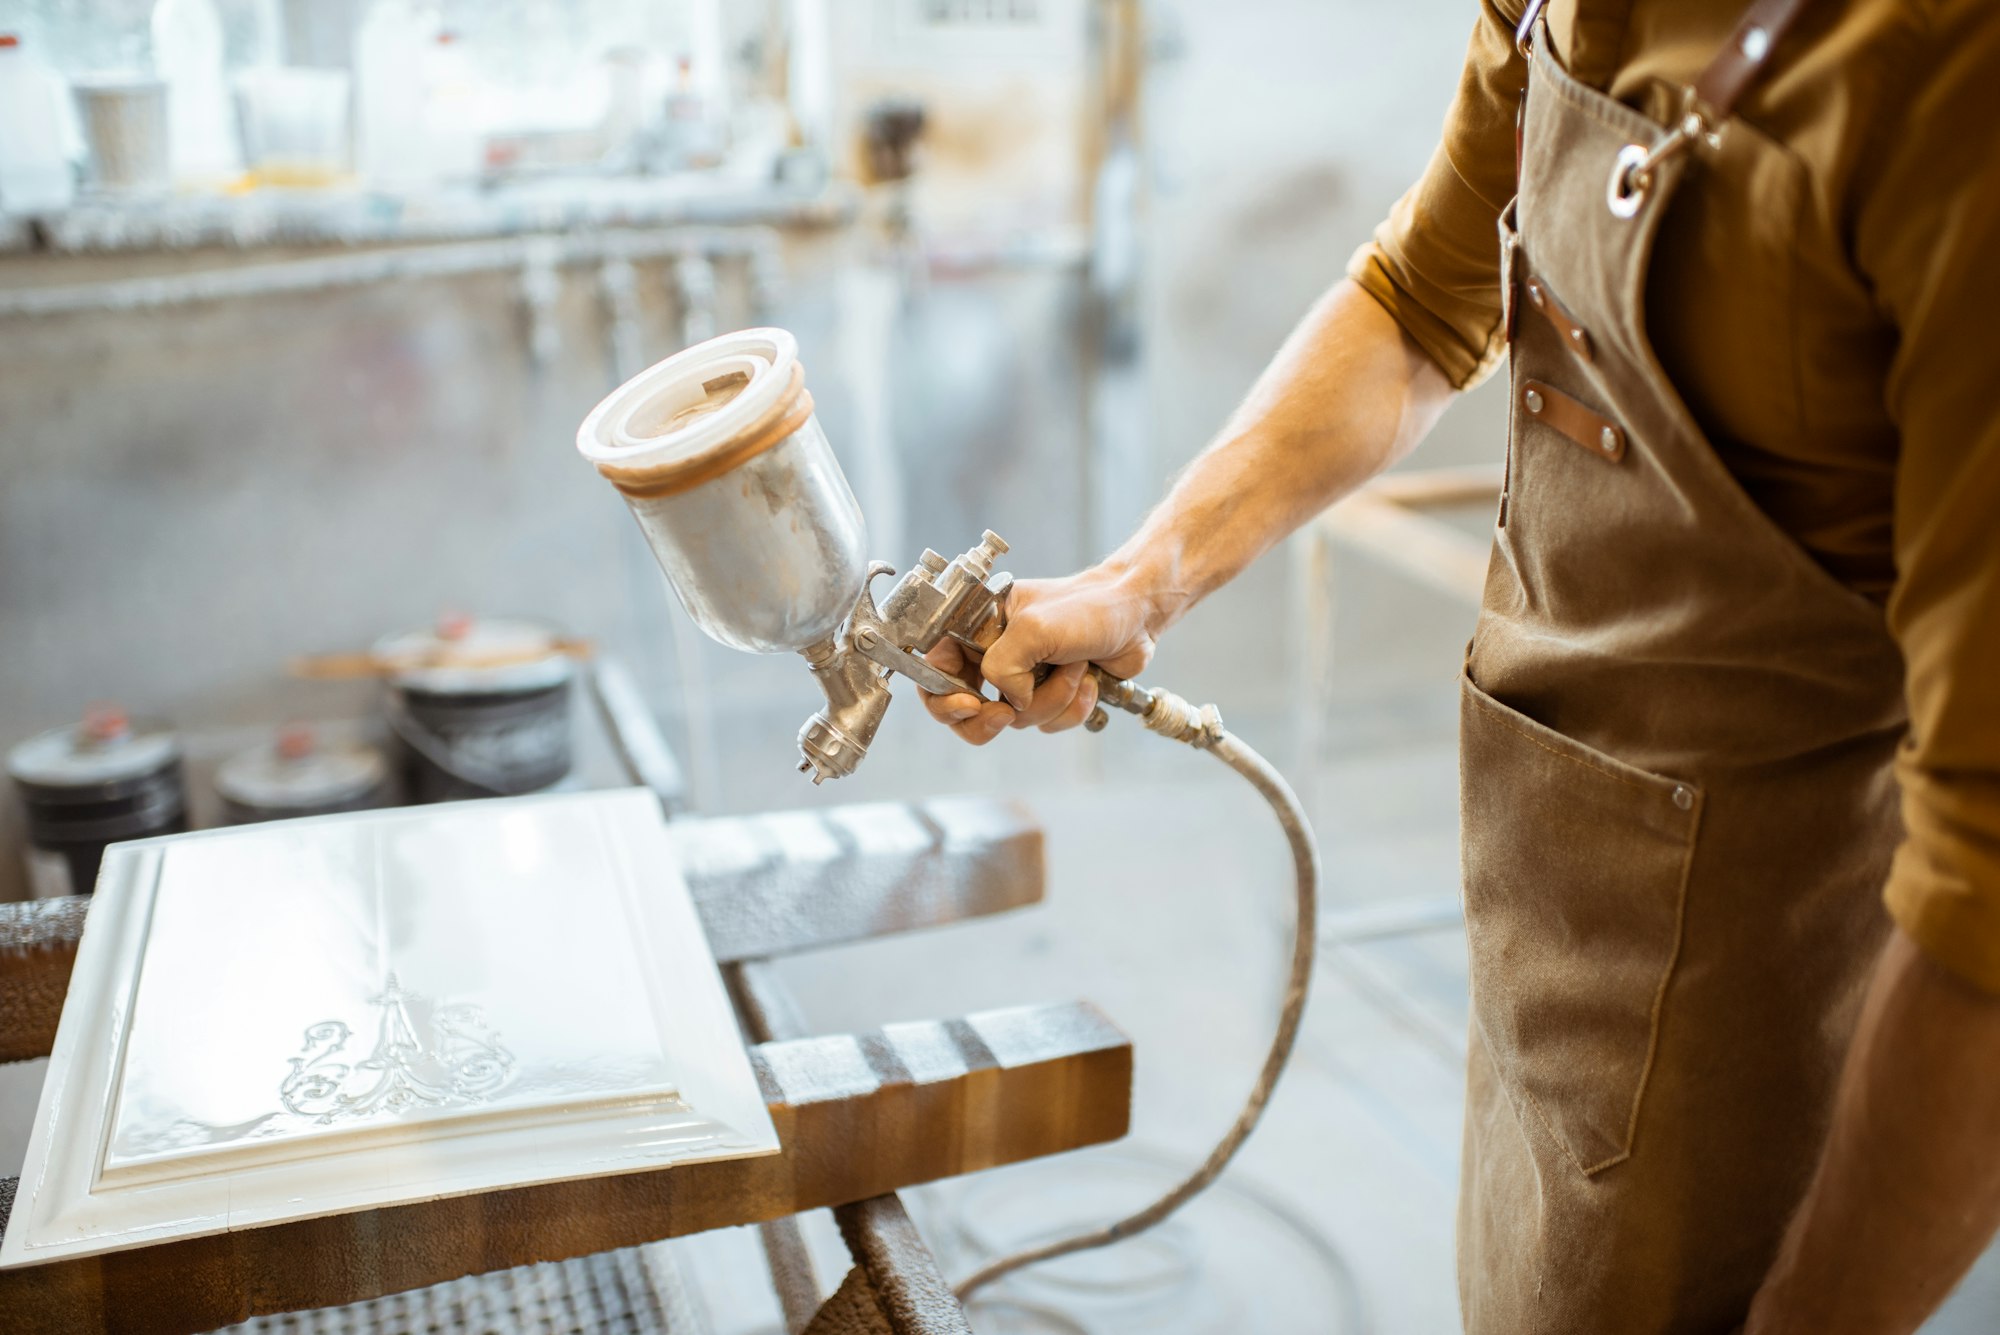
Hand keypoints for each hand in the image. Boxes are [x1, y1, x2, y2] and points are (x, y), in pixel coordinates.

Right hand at [918, 565, 1165, 743]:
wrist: (1137, 615)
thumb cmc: (1088, 607)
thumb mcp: (1034, 629)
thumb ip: (1003, 667)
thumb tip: (1008, 702)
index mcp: (976, 628)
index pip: (935, 670)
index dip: (943, 697)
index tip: (970, 704)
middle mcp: (993, 655)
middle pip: (966, 711)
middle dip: (994, 716)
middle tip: (1010, 711)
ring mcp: (1022, 679)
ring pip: (1015, 720)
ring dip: (1051, 699)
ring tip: (1074, 667)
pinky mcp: (1049, 695)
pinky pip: (1046, 723)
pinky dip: (1071, 707)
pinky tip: (1088, 680)